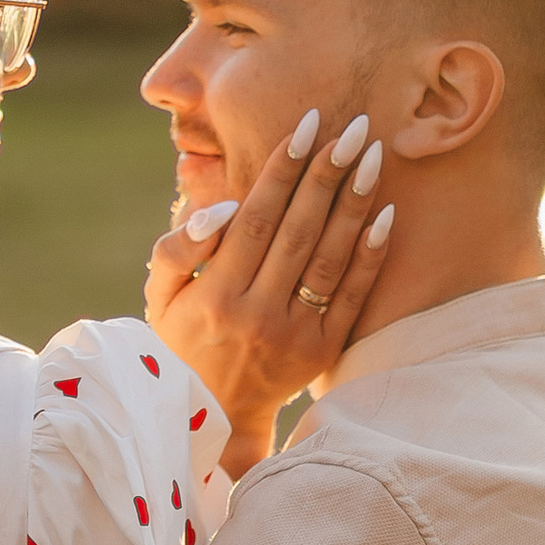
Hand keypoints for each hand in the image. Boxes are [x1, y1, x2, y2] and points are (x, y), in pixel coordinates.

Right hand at [144, 107, 392, 469]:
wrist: (213, 417)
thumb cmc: (181, 343)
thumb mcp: (159, 299)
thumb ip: (177, 249)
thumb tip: (221, 209)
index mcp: (215, 294)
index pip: (255, 219)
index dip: (282, 170)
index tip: (306, 127)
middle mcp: (257, 313)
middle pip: (298, 230)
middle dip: (326, 174)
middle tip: (352, 128)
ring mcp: (294, 335)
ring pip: (329, 258)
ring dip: (354, 204)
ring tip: (371, 156)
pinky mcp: (322, 351)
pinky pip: (351, 296)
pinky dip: (369, 255)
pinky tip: (384, 214)